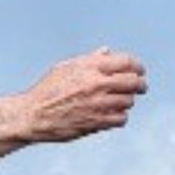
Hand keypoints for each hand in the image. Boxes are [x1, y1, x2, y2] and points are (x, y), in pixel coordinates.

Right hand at [19, 46, 147, 142]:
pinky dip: (120, 117)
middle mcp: (96, 83)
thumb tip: (107, 52)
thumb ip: (89, 60)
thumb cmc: (47, 90)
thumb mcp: (66, 67)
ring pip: (129, 101)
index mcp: (90, 66)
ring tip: (120, 101)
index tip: (140, 71)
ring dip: (127, 101)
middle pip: (133, 82)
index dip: (137, 66)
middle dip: (140, 84)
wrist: (33, 115)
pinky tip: (113, 114)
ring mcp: (98, 104)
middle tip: (141, 87)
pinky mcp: (97, 122)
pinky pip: (121, 119)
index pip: (126, 62)